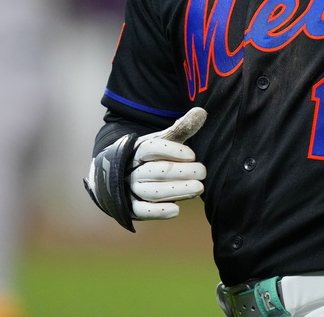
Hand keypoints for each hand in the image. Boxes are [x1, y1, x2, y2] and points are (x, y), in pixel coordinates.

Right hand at [85, 107, 206, 230]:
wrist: (120, 178)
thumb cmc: (151, 157)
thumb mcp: (163, 141)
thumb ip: (181, 129)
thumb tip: (202, 112)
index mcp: (138, 150)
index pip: (151, 148)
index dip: (172, 151)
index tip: (192, 155)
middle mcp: (133, 169)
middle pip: (156, 170)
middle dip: (181, 172)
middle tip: (203, 172)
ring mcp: (131, 189)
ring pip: (152, 191)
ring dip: (176, 190)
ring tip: (199, 188)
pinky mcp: (133, 208)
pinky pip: (143, 211)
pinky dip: (158, 212)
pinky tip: (176, 210)